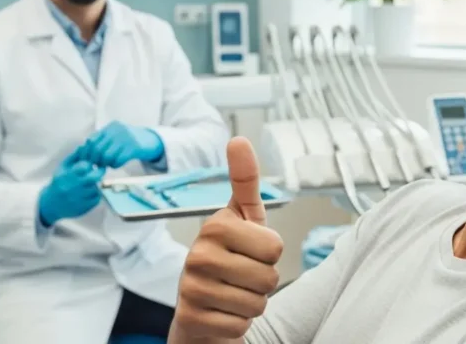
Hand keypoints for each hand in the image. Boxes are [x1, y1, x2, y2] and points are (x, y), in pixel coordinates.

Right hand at [38, 143, 106, 226]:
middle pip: (93, 178)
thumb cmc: (58, 182)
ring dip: (97, 184)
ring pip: (96, 188)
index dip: (91, 163)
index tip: (93, 162)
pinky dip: (96, 194)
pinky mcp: (84, 208)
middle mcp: (73, 188)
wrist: (50, 205)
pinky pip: (96, 199)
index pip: (84, 166)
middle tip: (101, 170)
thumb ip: (74, 157)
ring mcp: (78, 199)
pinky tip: (90, 192)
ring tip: (92, 182)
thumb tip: (85, 146)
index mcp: (66, 176)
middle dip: (99, 172)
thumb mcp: (62, 168)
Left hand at [85, 120, 163, 167]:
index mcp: (110, 127)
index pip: (91, 140)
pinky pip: (118, 160)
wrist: (151, 141)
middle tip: (98, 166)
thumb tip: (84, 152)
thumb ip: (102, 140)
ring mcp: (126, 138)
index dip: (87, 153)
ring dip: (106, 164)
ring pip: (107, 156)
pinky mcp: (134, 148)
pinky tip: (117, 164)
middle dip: (95, 160)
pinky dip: (115, 165)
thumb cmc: (129, 141)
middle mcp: (117, 130)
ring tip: (109, 164)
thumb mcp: (116, 136)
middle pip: (97, 149)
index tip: (88, 161)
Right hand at [170, 137, 283, 342]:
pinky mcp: (192, 320)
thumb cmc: (230, 258)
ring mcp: (191, 288)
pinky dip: (238, 324)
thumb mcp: (243, 218)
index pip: (274, 247)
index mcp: (214, 225)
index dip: (270, 254)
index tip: (249, 249)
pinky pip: (241, 326)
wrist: (201, 308)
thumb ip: (245, 180)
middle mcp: (197, 254)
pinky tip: (222, 313)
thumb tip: (238, 139)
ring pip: (257, 304)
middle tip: (242, 276)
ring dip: (252, 303)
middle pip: (268, 277)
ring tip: (232, 293)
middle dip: (263, 282)